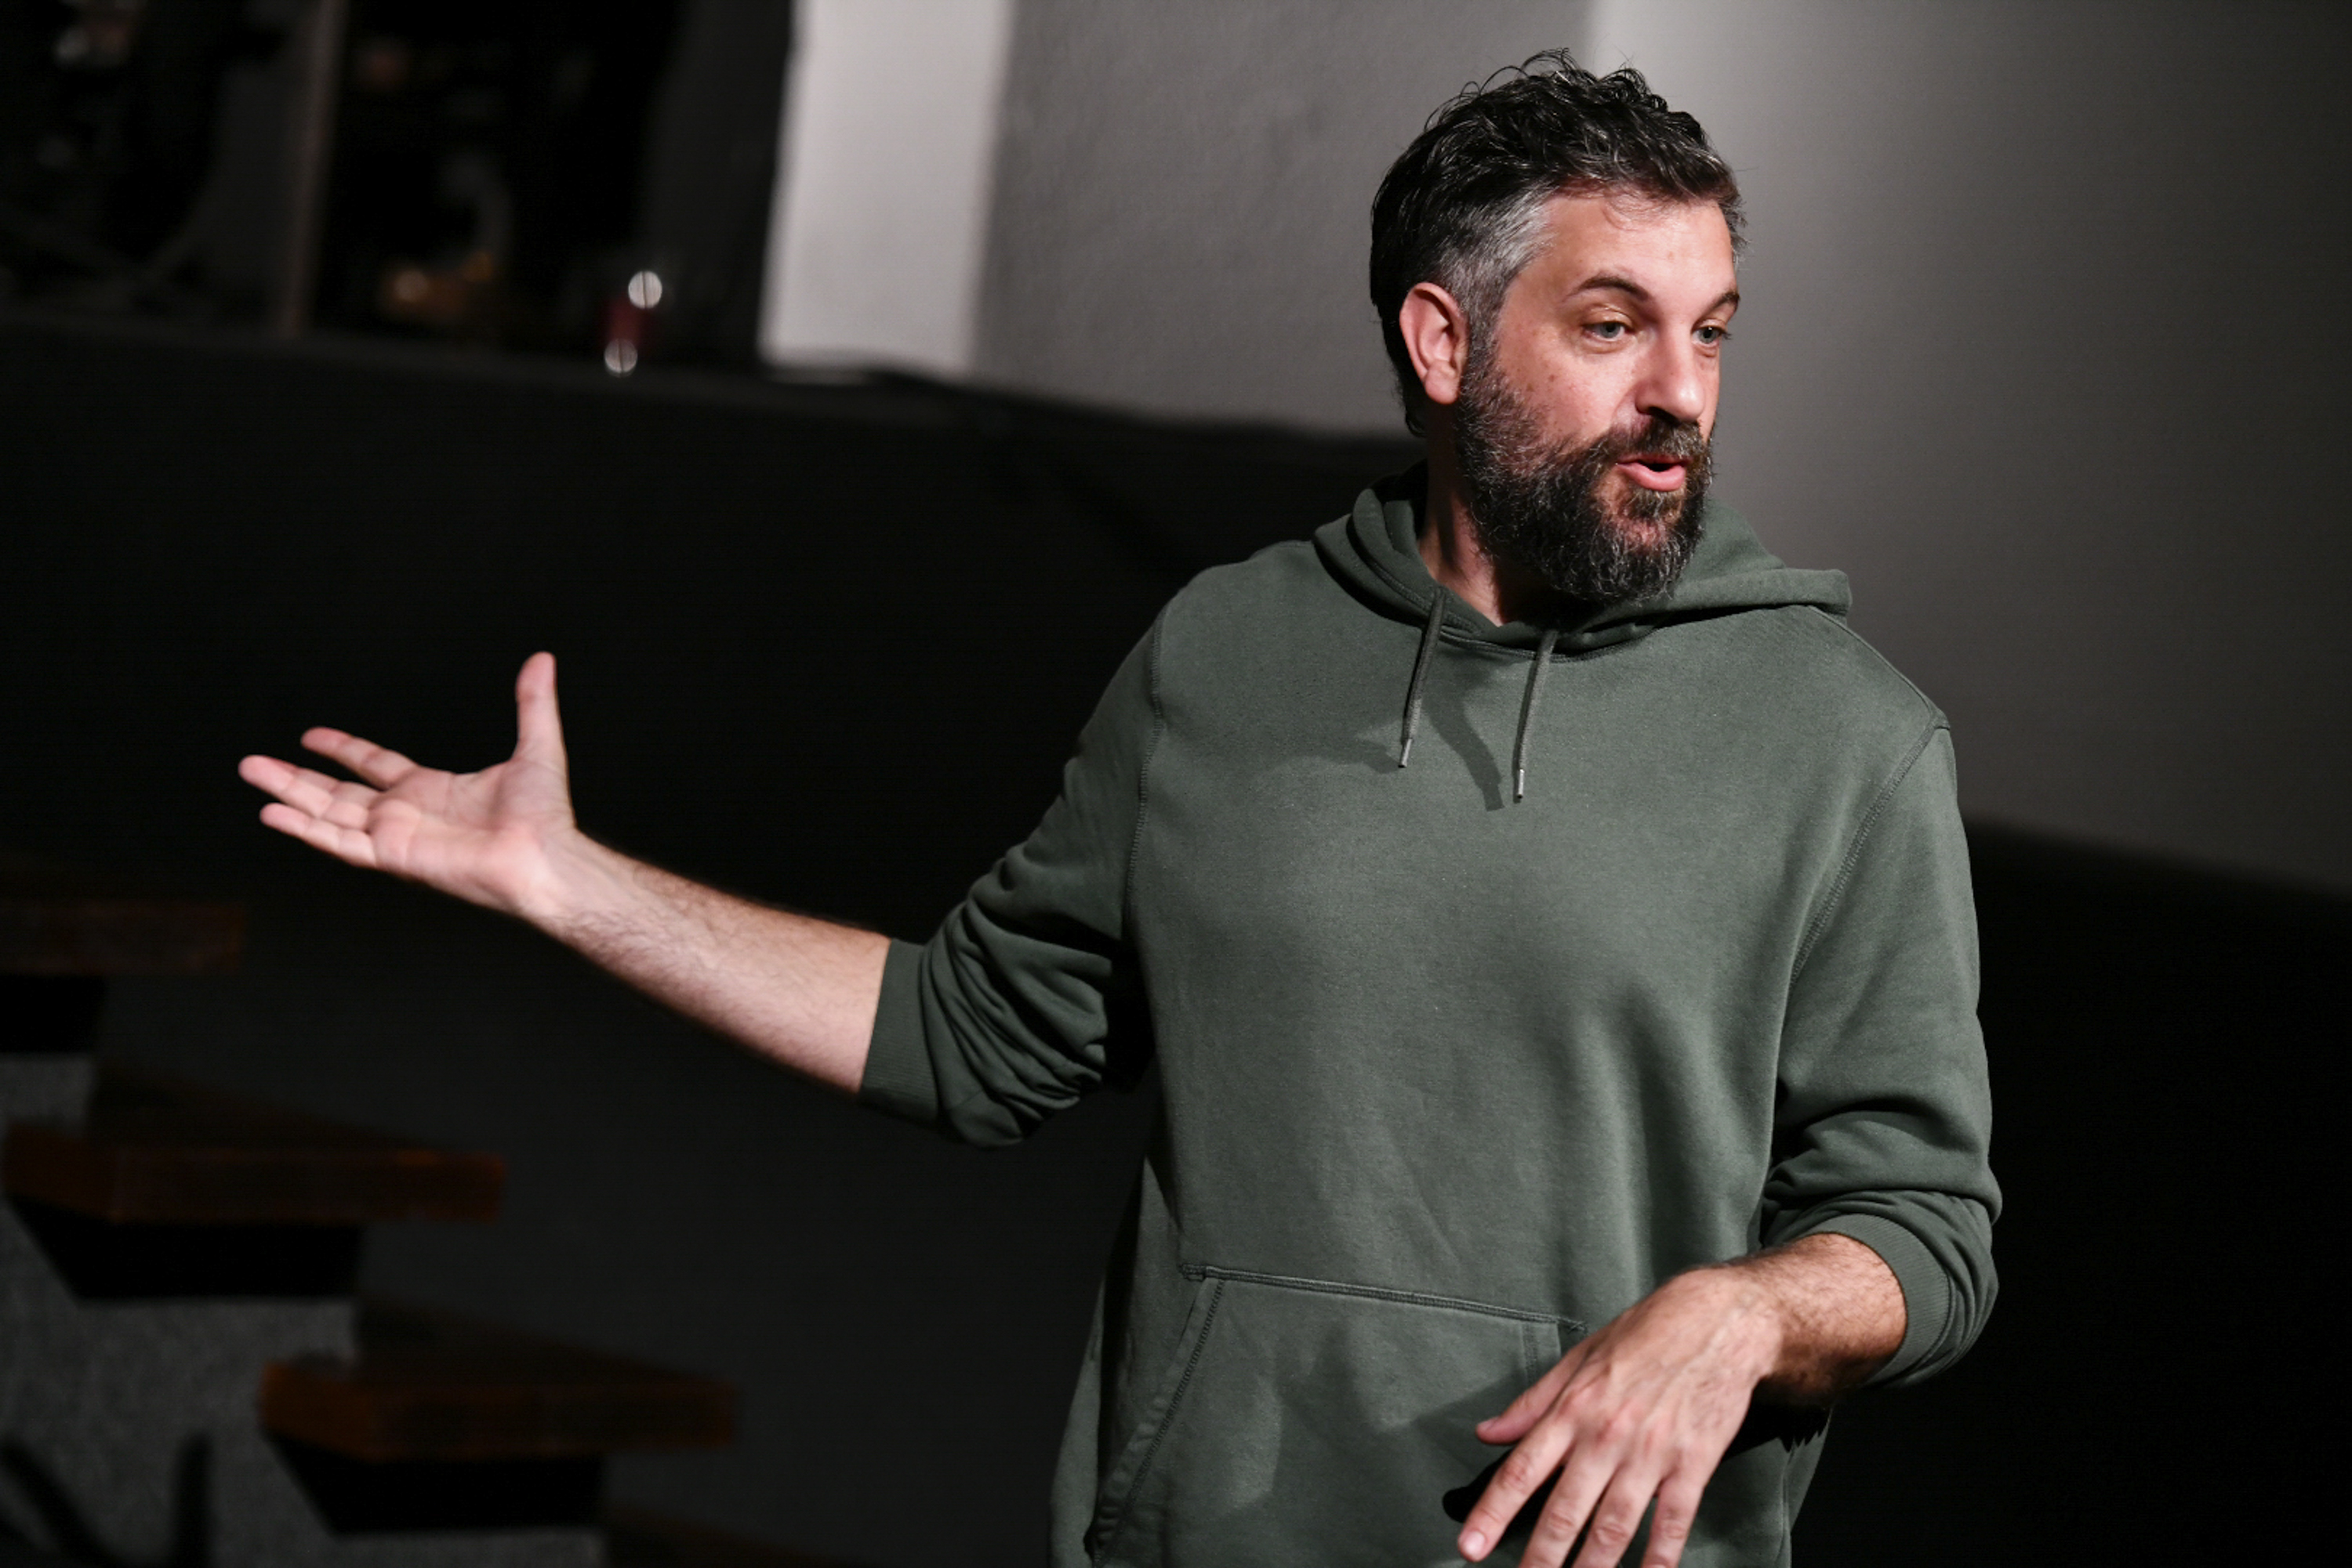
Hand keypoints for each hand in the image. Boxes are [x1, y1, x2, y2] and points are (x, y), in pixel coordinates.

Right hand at [238, 652, 576, 917]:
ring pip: (327, 813)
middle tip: (253, 761)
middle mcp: (406, 813)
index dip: (343, 749)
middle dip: (294, 776)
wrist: (546, 857)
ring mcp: (396, 836)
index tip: (311, 736)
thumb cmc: (545, 816)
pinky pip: (340, 842)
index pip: (375, 765)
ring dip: (287, 793)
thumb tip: (542, 660)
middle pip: (337, 792)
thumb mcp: (536, 747)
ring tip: (251, 772)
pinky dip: (305, 829)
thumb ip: (532, 703)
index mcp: (430, 789)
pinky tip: (272, 813)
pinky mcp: (394, 856)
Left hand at [1456, 1267, 1777, 1567]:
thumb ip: (1532, 1403)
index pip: (1522, 1470)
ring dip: (1592, 1567)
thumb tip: (1490, 1432)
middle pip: (1564, 1510)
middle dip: (1539, 1557)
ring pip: (1614, 1525)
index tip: (1471, 1545)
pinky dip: (1659, 1557)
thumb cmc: (1648, 1334)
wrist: (1718, 1320)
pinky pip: (1672, 1521)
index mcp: (1573, 1408)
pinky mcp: (1693, 1464)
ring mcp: (1651, 1453)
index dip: (1492, 1513)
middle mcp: (1606, 1435)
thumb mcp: (1579, 1358)